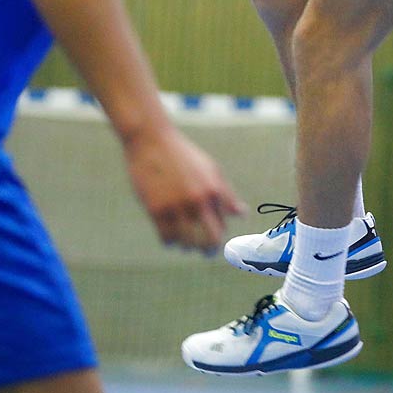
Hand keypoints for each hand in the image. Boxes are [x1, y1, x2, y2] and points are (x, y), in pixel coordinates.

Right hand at [123, 125, 245, 254]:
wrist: (151, 140)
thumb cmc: (183, 155)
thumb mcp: (210, 169)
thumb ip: (226, 194)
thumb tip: (241, 214)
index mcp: (213, 190)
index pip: (221, 226)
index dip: (216, 234)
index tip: (210, 236)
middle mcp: (197, 200)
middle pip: (209, 240)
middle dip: (208, 250)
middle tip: (204, 252)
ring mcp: (176, 205)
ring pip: (186, 243)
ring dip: (187, 246)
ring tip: (184, 243)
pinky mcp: (156, 209)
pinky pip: (167, 238)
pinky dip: (170, 242)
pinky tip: (170, 237)